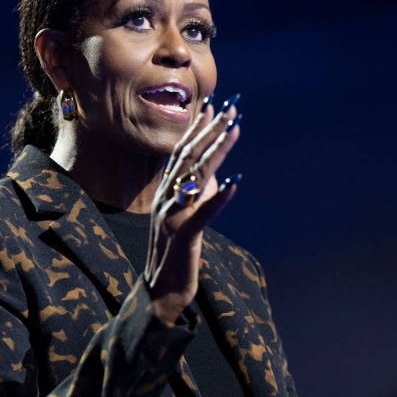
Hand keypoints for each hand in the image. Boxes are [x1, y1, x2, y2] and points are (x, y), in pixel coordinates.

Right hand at [145, 94, 241, 323]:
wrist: (160, 291)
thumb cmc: (176, 254)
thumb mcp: (188, 217)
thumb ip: (199, 195)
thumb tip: (218, 175)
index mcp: (165, 192)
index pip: (181, 152)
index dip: (197, 128)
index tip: (214, 105)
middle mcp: (165, 198)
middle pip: (188, 156)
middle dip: (210, 130)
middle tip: (231, 107)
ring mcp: (172, 216)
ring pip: (196, 177)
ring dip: (217, 150)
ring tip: (235, 130)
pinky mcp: (184, 236)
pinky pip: (203, 214)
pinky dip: (219, 198)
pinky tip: (236, 182)